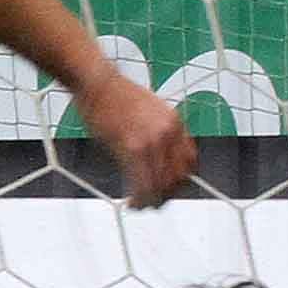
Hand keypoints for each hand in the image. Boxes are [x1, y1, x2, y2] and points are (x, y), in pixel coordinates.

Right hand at [76, 67, 197, 210]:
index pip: (190, 162)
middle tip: (156, 203)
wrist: (97, 82)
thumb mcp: (151, 112)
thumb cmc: (116, 96)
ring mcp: (152, 141)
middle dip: (167, 195)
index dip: (181, 181)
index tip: (171, 189)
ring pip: (161, 185)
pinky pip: (142, 183)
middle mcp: (168, 132)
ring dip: (153, 201)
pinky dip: (139, 198)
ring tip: (142, 205)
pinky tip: (132, 202)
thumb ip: (160, 135)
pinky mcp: (132, 147)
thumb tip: (160, 161)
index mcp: (175, 123)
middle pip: (178, 177)